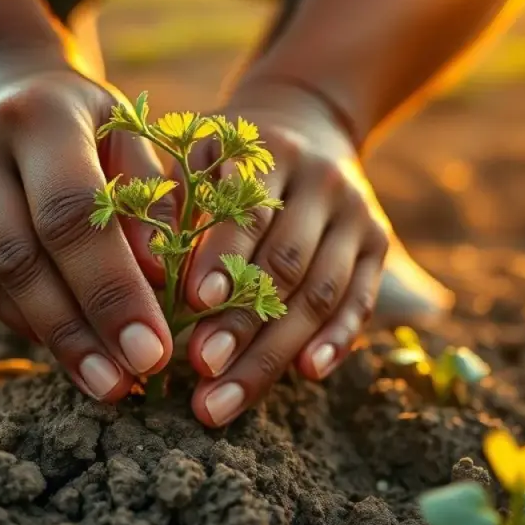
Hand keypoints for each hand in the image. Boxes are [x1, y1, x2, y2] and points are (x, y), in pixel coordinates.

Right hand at [0, 47, 174, 402]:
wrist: (0, 85)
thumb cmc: (88, 118)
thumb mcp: (130, 132)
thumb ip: (149, 196)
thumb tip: (162, 280)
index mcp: (42, 119)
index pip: (73, 215)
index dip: (111, 289)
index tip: (153, 350)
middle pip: (25, 259)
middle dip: (80, 332)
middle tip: (126, 385)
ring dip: (54, 342)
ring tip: (106, 385)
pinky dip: (31, 325)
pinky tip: (72, 354)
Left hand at [182, 82, 389, 426]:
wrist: (307, 124)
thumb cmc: (226, 158)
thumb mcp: (198, 157)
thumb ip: (177, 206)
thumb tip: (147, 276)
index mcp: (272, 153)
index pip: (249, 213)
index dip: (223, 258)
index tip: (194, 302)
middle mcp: (323, 182)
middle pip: (285, 266)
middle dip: (242, 324)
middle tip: (203, 372)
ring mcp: (357, 215)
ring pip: (320, 294)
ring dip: (275, 352)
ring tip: (227, 399)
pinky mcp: (377, 245)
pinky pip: (358, 301)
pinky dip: (336, 340)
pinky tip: (308, 374)